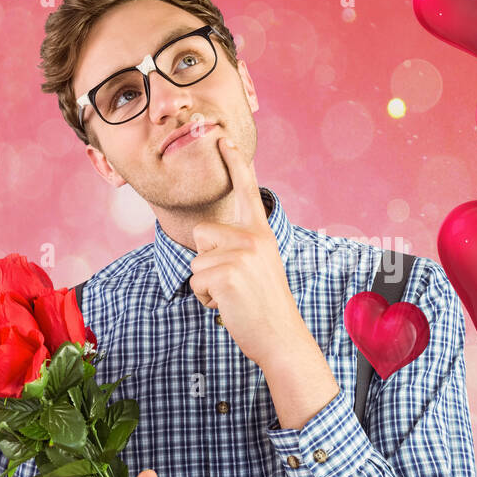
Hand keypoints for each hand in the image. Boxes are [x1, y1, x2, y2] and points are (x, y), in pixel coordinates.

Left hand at [189, 136, 310, 368]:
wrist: (282, 337)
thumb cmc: (265, 307)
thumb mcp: (258, 267)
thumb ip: (240, 248)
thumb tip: (208, 242)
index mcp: (261, 234)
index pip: (247, 192)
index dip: (235, 164)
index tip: (223, 138)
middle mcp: (253, 238)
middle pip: (201, 234)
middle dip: (206, 261)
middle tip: (234, 284)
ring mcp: (241, 255)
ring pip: (195, 262)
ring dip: (206, 285)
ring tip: (233, 297)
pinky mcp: (227, 274)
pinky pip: (195, 282)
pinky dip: (206, 300)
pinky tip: (229, 306)